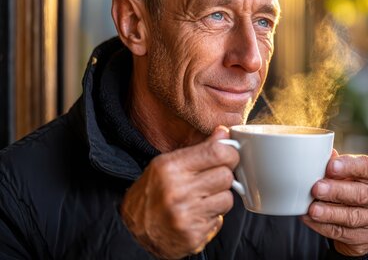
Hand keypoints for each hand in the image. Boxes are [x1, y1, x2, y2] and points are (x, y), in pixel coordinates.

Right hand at [120, 126, 238, 258]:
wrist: (135, 230)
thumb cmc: (154, 193)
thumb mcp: (169, 164)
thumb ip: (199, 149)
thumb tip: (223, 132)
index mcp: (169, 168)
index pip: (217, 152)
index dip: (230, 152)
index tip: (228, 155)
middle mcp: (176, 191)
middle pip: (226, 175)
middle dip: (223, 176)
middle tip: (211, 180)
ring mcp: (185, 215)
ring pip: (227, 198)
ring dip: (219, 198)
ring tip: (202, 199)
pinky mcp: (193, 235)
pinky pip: (220, 219)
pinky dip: (213, 216)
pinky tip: (198, 214)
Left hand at [302, 150, 367, 256]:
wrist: (361, 223)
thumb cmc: (351, 189)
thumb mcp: (347, 176)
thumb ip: (336, 165)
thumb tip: (324, 152)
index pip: (367, 167)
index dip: (349, 166)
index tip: (330, 166)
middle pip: (361, 194)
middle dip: (336, 191)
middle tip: (316, 188)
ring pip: (353, 216)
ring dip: (329, 213)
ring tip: (312, 209)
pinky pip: (343, 233)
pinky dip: (324, 226)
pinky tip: (310, 220)